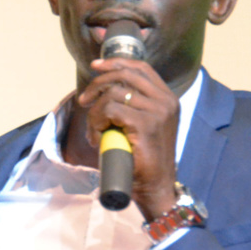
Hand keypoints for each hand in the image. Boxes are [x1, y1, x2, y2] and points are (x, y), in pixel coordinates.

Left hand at [76, 57, 178, 220]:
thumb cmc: (142, 158)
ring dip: (95, 113)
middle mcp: (166, 101)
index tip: (95, 66)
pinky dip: (96, 123)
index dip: (115, 63)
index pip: (140, 68)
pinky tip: (97, 139)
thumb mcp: (140, 124)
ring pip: (113, 94)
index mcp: (167, 98)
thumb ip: (131, 105)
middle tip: (84, 101)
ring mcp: (158, 111)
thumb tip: (102, 88)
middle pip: (125, 75)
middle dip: (98, 84)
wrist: (154, 186)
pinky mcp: (146, 124)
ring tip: (94, 132)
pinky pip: (110, 110)